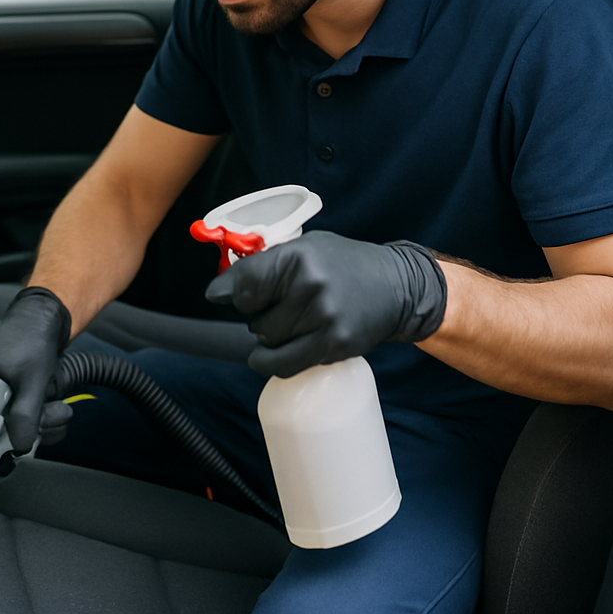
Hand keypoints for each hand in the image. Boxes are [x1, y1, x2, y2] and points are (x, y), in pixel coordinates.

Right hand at [0, 286, 71, 451]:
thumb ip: (25, 414)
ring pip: (18, 430)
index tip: (18, 444)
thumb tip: (20, 448)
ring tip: (57, 407)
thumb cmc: (30, 340)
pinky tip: (56, 408)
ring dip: (43, 425)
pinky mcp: (14, 401)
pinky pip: (27, 421)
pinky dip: (44, 419)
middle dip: (31, 432)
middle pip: (0, 436)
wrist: (44, 317)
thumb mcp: (30, 380)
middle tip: (48, 416)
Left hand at [204, 231, 446, 376]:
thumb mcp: (307, 249)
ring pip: (268, 339)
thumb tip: (217, 292)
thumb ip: (264, 265)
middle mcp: (310, 285)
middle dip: (258, 313)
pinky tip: (267, 355)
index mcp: (299, 256)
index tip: (222, 295)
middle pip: (253, 316)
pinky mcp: (332, 344)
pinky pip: (283, 364)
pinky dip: (268, 362)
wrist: (395, 286)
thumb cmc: (344, 266)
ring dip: (270, 335)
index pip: (244, 283)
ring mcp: (323, 317)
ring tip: (293, 321)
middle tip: (281, 305)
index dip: (229, 291)